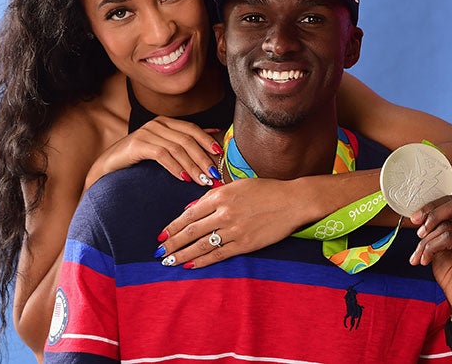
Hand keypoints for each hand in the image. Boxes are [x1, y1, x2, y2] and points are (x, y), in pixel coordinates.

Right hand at [85, 117, 222, 187]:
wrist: (107, 167)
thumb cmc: (138, 160)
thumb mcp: (163, 149)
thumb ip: (184, 142)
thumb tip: (214, 135)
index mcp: (165, 122)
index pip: (192, 129)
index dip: (207, 141)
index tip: (220, 156)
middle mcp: (157, 123)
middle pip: (187, 139)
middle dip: (203, 158)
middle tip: (214, 174)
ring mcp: (146, 132)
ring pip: (177, 148)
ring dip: (193, 165)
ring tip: (203, 180)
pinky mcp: (137, 144)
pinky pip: (162, 155)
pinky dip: (175, 167)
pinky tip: (184, 178)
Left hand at [156, 177, 306, 267]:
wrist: (292, 201)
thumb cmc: (265, 190)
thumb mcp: (236, 186)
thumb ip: (212, 197)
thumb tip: (190, 209)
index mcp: (220, 196)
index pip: (189, 214)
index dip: (173, 226)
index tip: (161, 235)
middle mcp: (224, 213)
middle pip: (191, 231)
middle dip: (172, 243)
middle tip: (159, 252)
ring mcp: (234, 230)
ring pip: (201, 245)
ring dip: (182, 255)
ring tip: (169, 261)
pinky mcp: (245, 244)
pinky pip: (218, 254)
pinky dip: (202, 261)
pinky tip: (190, 265)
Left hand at [409, 196, 451, 320]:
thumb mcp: (440, 243)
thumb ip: (435, 226)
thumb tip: (417, 214)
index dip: (432, 206)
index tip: (415, 218)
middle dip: (432, 214)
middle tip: (418, 230)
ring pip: (446, 226)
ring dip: (425, 241)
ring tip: (419, 255)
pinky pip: (448, 239)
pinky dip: (430, 248)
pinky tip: (425, 260)